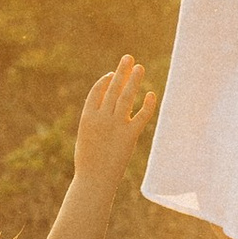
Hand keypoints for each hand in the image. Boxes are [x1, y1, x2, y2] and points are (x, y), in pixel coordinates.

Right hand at [72, 55, 157, 192]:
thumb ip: (94, 121)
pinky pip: (141, 116)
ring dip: (133, 80)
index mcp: (87, 117)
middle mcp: (101, 117)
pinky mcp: (129, 135)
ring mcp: (115, 126)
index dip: (105, 80)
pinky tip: (151, 94)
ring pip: (126, 97)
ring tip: (139, 67)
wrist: (94, 181)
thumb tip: (102, 109)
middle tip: (128, 58)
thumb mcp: (86, 137)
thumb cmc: (88, 162)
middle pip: (112, 88)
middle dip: (121, 71)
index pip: (97, 91)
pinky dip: (147, 104)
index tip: (112, 73)